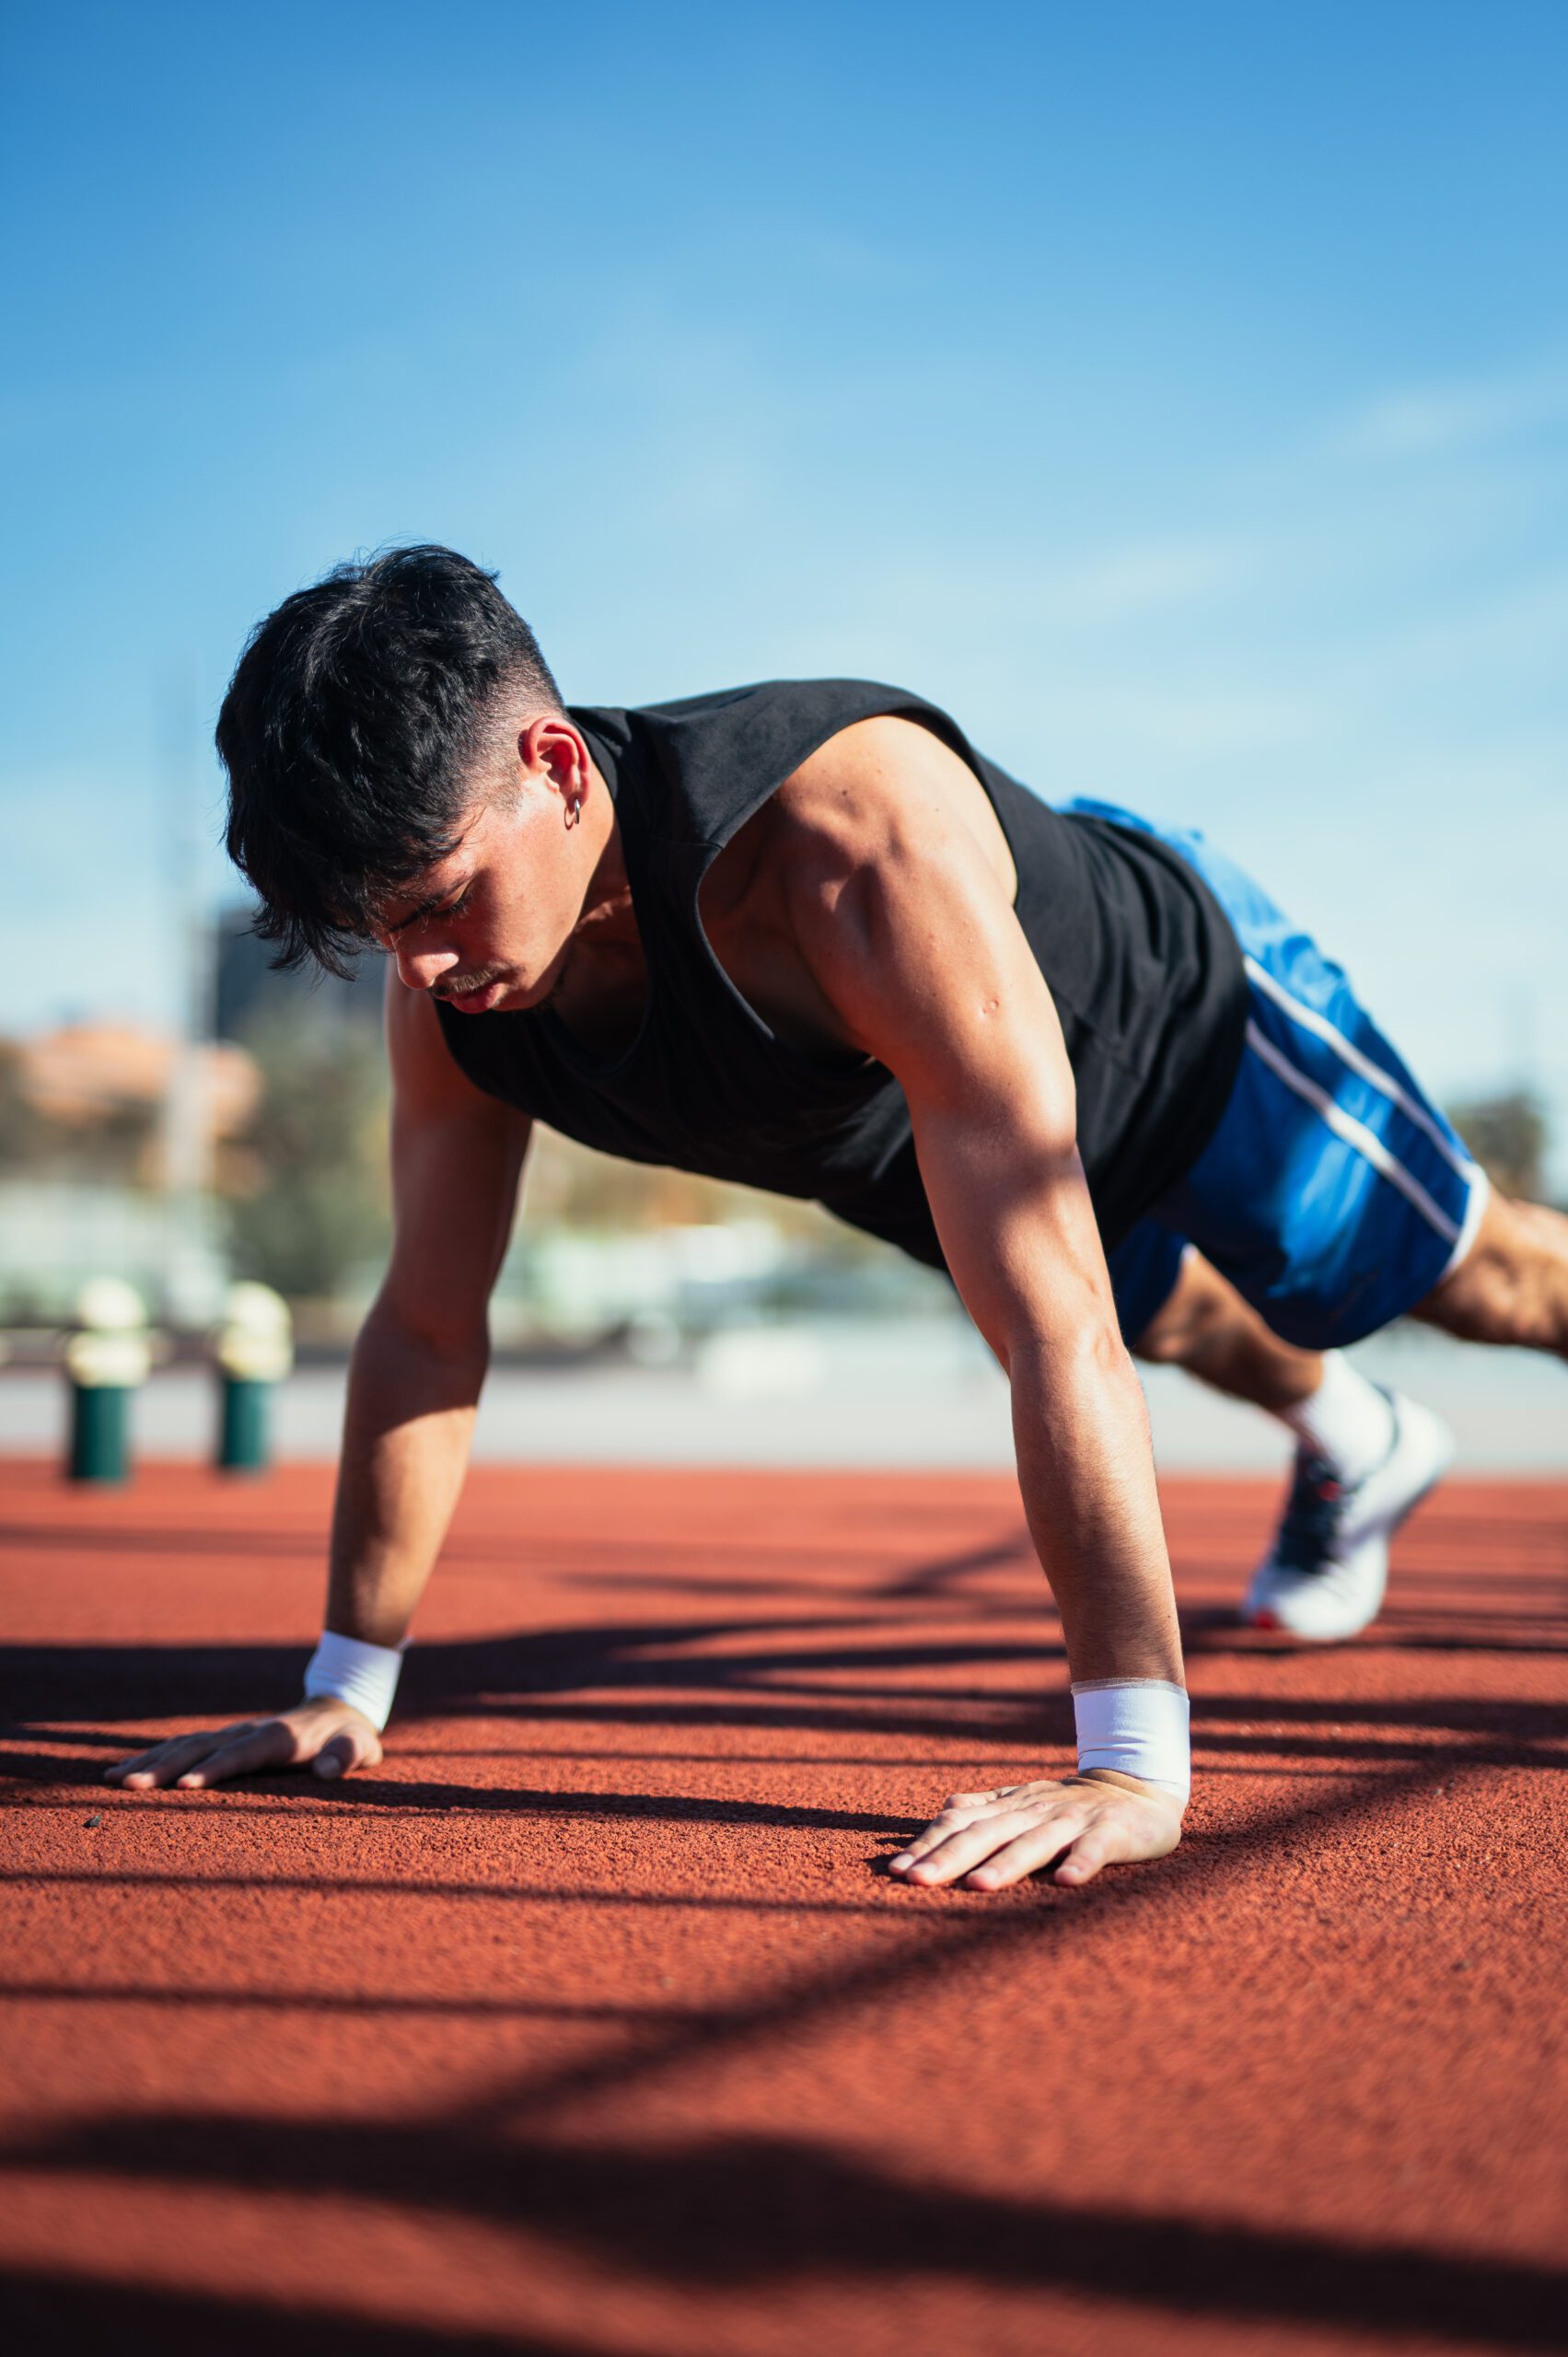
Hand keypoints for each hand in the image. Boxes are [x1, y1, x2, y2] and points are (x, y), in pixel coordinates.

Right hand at [106, 1695, 382, 1790]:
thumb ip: (347, 1756)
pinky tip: (123, 1773)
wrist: (338, 1710)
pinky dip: (152, 1758)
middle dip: (163, 1767)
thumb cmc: (350, 1737)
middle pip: (200, 1748)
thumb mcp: (360, 1746)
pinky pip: (182, 1748)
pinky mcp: (222, 1742)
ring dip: (149, 1762)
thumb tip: (327, 1769)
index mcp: (277, 1738)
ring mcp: (231, 1735)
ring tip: (113, 1780)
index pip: (241, 1754)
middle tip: (127, 1787)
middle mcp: (246, 1732)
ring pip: (184, 1745)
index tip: (184, 1787)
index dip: (214, 1769)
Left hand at [888, 1770, 1182, 1891]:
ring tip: (978, 1886)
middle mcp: (1035, 1811)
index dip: (928, 1844)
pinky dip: (1082, 1864)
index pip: (961, 1823)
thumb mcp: (1022, 1802)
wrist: (1137, 1789)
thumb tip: (942, 1812)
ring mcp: (1073, 1822)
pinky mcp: (1113, 1833)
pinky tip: (1066, 1883)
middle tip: (917, 1882)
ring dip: (1006, 1864)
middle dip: (950, 1858)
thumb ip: (984, 1808)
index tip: (895, 1872)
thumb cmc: (1068, 1806)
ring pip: (1035, 1843)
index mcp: (1010, 1806)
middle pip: (987, 1834)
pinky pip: (1096, 1850)